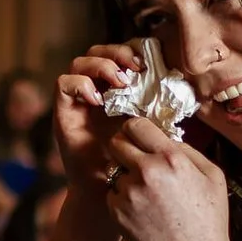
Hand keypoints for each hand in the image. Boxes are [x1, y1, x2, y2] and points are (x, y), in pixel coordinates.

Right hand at [50, 45, 145, 215]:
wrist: (107, 190)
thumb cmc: (131, 161)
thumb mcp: (150, 127)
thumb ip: (157, 104)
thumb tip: (178, 81)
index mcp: (115, 90)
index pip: (117, 55)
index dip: (130, 51)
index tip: (148, 62)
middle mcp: (94, 91)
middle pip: (96, 52)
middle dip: (116, 53)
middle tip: (134, 68)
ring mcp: (76, 101)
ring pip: (79, 63)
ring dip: (100, 66)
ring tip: (118, 82)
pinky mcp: (63, 113)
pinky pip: (63, 84)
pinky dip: (80, 85)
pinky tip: (98, 101)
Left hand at [103, 117, 233, 240]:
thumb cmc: (208, 219)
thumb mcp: (213, 176)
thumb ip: (188, 150)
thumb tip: (166, 138)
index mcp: (170, 158)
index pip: (136, 125)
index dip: (135, 129)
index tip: (138, 136)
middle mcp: (145, 171)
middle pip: (116, 142)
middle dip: (124, 147)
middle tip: (135, 159)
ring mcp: (127, 192)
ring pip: (115, 170)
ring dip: (126, 176)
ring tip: (147, 195)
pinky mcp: (116, 211)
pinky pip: (112, 193)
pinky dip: (122, 198)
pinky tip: (142, 211)